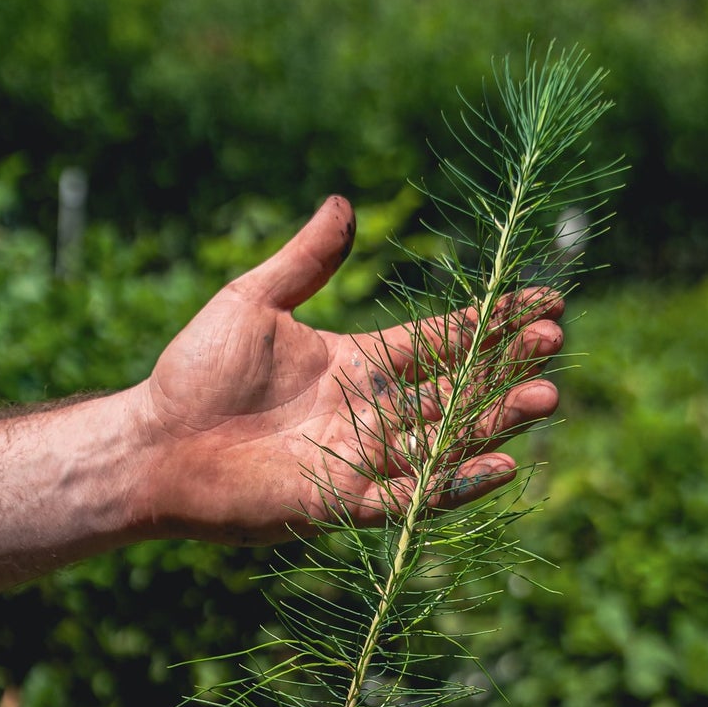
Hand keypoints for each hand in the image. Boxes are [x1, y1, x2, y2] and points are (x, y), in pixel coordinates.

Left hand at [134, 196, 562, 543]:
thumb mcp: (253, 302)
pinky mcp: (343, 502)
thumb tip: (343, 204)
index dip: (491, 324)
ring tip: (544, 398)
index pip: (442, 340)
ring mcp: (361, 460)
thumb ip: (304, 261)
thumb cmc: (193, 374)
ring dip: (495, 422)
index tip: (544, 303)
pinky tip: (500, 465)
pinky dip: (456, 484)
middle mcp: (370, 413)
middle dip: (506, 369)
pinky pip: (413, 497)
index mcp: (357, 364)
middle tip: (554, 345)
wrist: (154, 444)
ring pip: (446, 441)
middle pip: (456, 390)